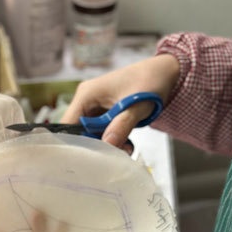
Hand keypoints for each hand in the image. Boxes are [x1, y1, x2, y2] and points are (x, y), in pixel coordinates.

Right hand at [62, 54, 180, 147]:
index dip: (73, 142)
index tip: (87, 159)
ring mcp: (95, 105)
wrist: (164, 72)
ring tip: (126, 149)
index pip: (68, 123)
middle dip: (95, 144)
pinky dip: (113, 138)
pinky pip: (102, 129)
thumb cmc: (149, 82)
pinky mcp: (105, 111)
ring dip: (107, 142)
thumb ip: (121, 126)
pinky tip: (126, 143)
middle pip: (79, 130)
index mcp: (86, 94)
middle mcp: (86, 100)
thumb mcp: (136, 107)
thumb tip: (107, 146)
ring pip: (91, 132)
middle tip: (115, 155)